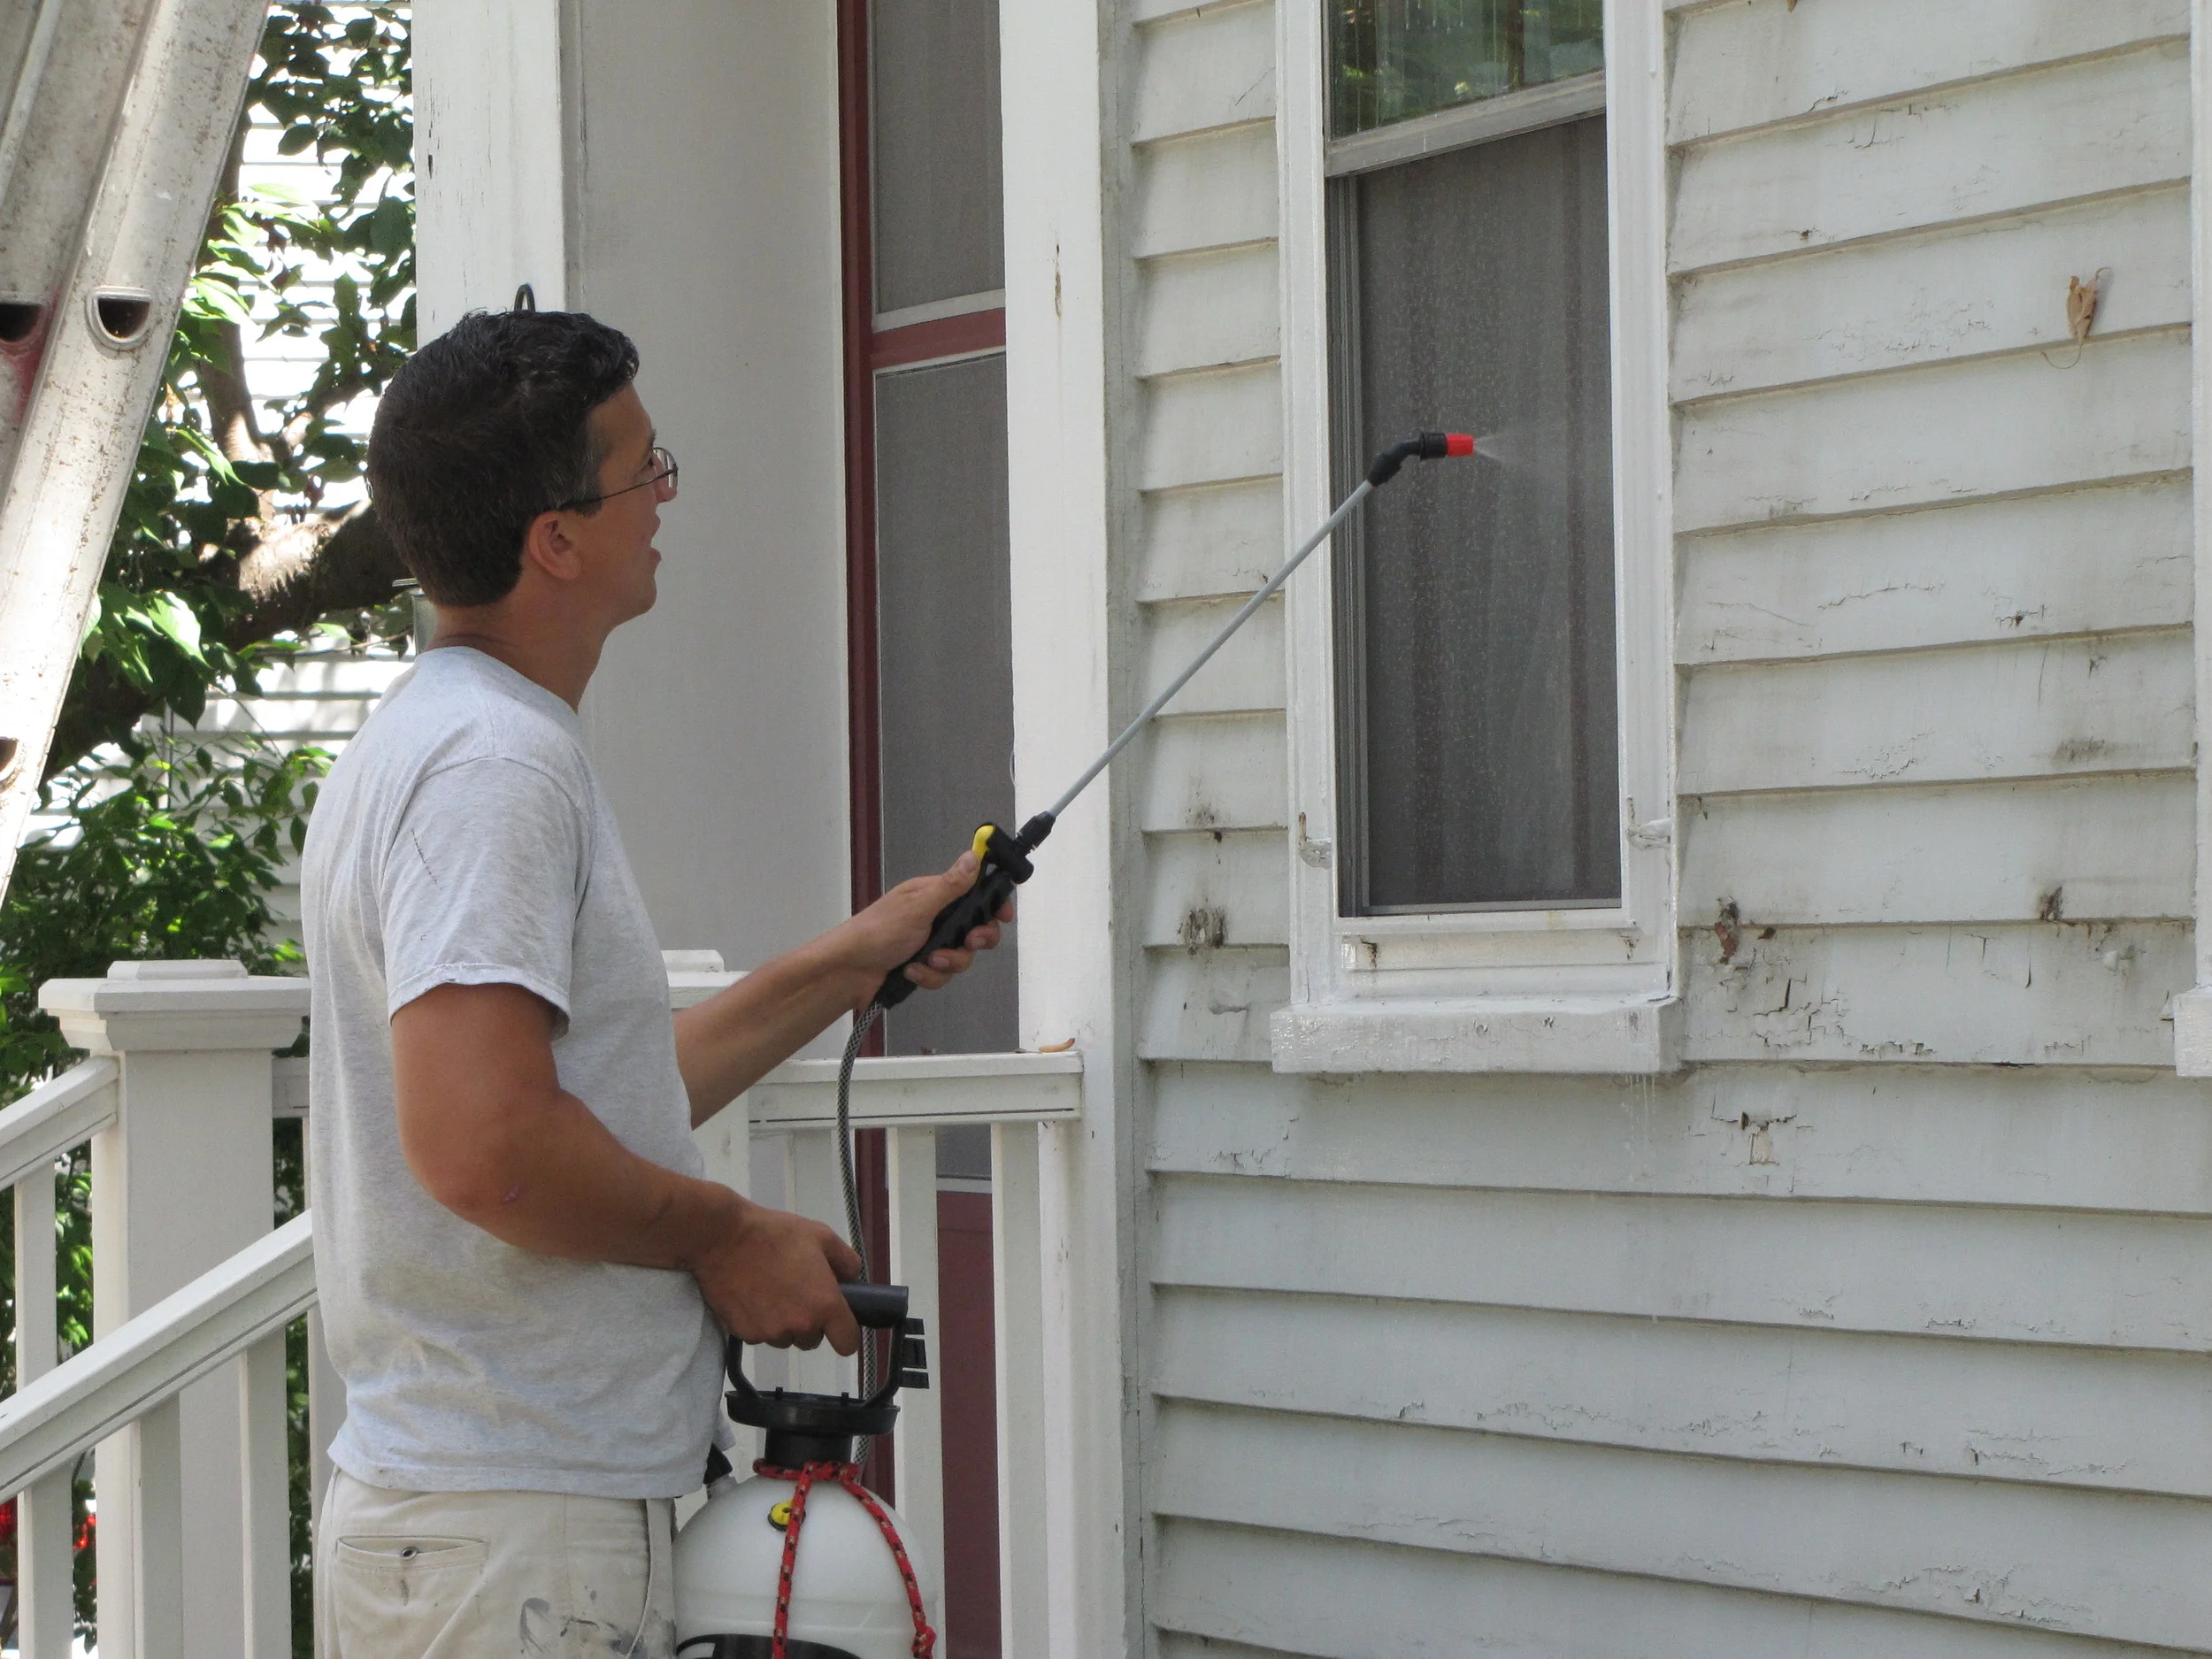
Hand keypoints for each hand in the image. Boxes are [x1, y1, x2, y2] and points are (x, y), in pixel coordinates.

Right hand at [689, 1195, 862, 1354]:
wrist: (723, 1238)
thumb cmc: (775, 1233)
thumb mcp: (821, 1236)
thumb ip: (846, 1261)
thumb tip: (852, 1278)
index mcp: (824, 1304)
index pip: (847, 1344)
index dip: (845, 1334)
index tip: (837, 1323)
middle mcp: (800, 1325)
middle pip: (812, 1340)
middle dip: (809, 1322)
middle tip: (798, 1292)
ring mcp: (770, 1333)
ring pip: (785, 1338)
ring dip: (783, 1324)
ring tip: (772, 1291)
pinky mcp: (744, 1334)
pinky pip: (760, 1335)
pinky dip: (759, 1322)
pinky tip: (752, 1295)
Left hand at [835, 850, 1015, 995]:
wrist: (848, 972)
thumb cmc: (879, 931)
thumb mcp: (919, 906)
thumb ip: (950, 885)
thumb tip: (973, 854)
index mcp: (934, 895)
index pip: (975, 893)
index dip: (993, 904)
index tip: (1004, 916)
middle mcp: (935, 917)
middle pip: (976, 928)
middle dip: (975, 940)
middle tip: (969, 942)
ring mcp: (929, 944)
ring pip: (961, 956)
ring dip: (948, 962)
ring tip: (927, 961)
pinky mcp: (922, 968)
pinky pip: (943, 975)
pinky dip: (929, 976)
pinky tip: (911, 972)